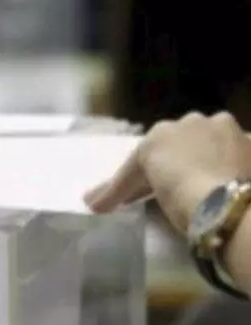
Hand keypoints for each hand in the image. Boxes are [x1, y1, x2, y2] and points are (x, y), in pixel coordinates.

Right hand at [85, 111, 250, 232]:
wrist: (225, 204)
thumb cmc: (177, 196)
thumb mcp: (143, 192)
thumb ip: (118, 190)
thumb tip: (88, 201)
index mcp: (159, 132)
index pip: (146, 155)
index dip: (140, 178)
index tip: (133, 198)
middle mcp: (192, 120)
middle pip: (180, 142)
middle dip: (177, 160)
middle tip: (174, 187)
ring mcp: (227, 129)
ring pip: (212, 141)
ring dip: (209, 156)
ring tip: (209, 183)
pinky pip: (239, 152)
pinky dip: (235, 163)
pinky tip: (233, 179)